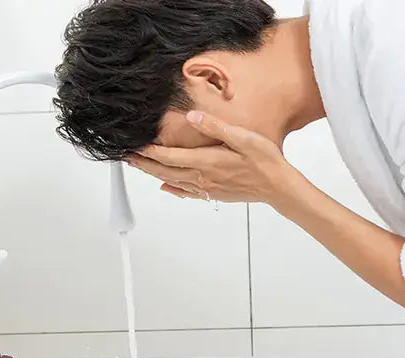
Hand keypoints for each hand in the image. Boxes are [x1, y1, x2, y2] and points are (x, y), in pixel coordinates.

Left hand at [126, 111, 296, 205]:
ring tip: (140, 167)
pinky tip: (165, 186)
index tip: (134, 146)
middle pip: (165, 170)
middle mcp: (201, 177)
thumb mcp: (242, 137)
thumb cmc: (264, 160)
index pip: (170, 156)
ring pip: (172, 181)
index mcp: (205, 162)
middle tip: (127, 157)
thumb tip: (192, 117)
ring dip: (154, 174)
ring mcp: (205, 188)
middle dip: (144, 163)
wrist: (276, 186)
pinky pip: (185, 192)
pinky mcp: (211, 194)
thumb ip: (215, 127)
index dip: (150, 151)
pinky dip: (172, 188)